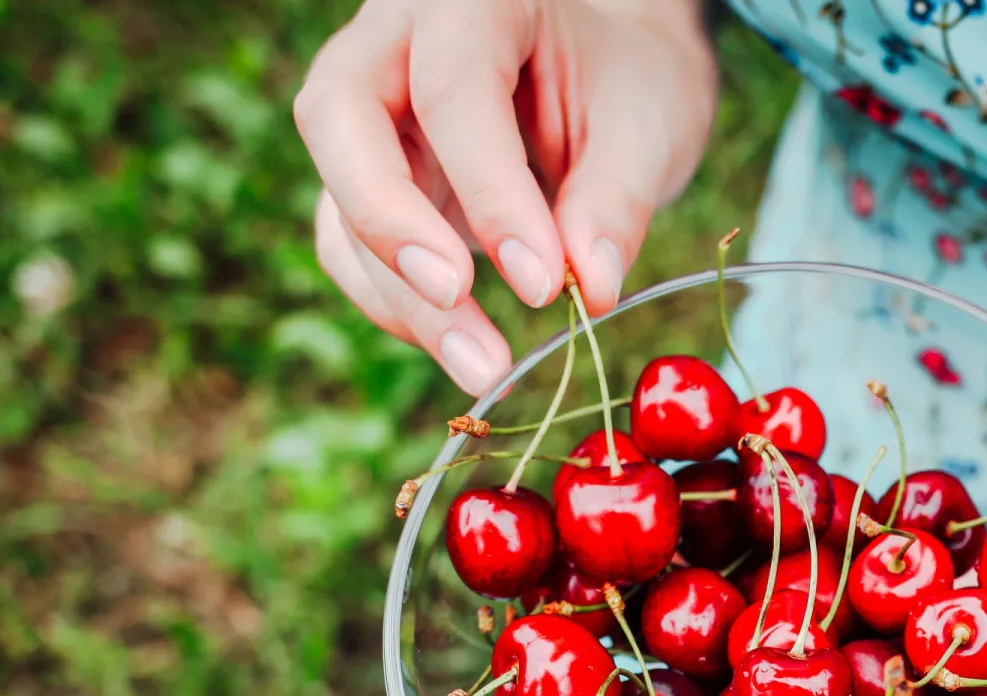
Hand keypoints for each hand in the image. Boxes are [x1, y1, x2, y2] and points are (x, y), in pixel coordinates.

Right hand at [293, 0, 717, 392]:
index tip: (545, 285)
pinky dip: (396, 302)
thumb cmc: (628, 79)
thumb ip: (617, 200)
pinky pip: (348, 242)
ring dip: (398, 292)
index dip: (491, 193)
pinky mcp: (368, 175)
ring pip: (337, 194)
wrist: (611, 68)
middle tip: (457, 298)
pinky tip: (465, 345)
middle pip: (339, 119)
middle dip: (391, 223)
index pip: (452, 90)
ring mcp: (369, 108)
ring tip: (484, 365)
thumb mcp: (649, 125)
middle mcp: (395, 39)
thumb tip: (590, 290)